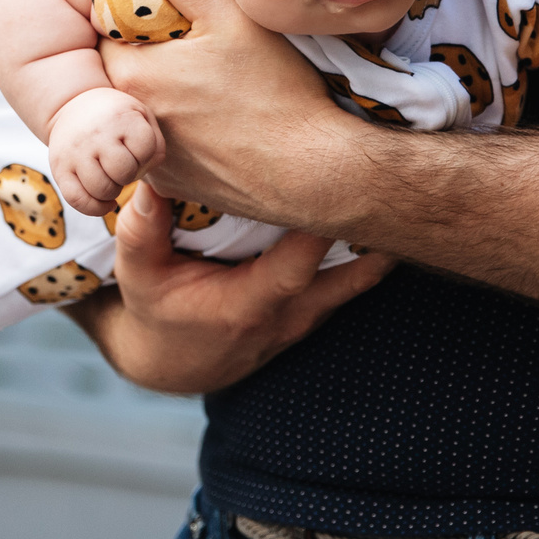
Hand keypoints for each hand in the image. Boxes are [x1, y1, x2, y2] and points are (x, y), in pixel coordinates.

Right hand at [47, 87, 163, 215]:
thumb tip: (140, 175)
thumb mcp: (141, 117)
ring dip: (112, 191)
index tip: (134, 148)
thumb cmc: (116, 118)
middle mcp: (95, 134)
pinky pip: (78, 200)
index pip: (145, 150)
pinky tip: (105, 202)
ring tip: (110, 178)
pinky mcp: (59, 169)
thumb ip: (154, 146)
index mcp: (120, 118)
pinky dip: (95, 209)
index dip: (145, 155)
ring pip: (101, 190)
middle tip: (121, 166)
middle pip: (123, 173)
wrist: (71, 105)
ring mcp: (75, 153)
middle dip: (128, 175)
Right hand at [72, 183, 392, 393]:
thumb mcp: (138, 274)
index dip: (323, 225)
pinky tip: (379, 206)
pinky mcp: (315, 311)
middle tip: (398, 176)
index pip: (299, 265)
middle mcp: (290, 316)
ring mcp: (308, 317)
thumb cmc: (156, 311)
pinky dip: (367, 248)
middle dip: (375, 227)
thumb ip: (143, 229)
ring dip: (377, 236)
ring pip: (361, 275)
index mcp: (249, 305)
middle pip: (352, 272)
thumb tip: (152, 178)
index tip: (342, 178)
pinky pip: (353, 277)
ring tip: (400, 184)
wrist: (173, 362)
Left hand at [96, 0, 340, 222]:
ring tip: (206, 77)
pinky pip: (161, 140)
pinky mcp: (172, 183)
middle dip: (146, 47)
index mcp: (133, 73)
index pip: (108, 25)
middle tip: (189, 37)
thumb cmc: (276, 93)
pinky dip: (178, 126)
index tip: (163, 2)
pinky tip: (215, 115)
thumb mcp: (233, 16)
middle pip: (122, 66)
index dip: (135, 8)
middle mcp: (129, 119)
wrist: (313, 175)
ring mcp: (149, 157)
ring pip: (142, 105)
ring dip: (162, 88)